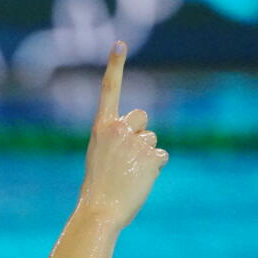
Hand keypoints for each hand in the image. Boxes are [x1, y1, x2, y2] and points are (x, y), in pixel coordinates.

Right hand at [79, 41, 167, 228]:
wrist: (100, 211)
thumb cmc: (96, 189)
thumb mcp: (99, 157)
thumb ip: (116, 141)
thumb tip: (143, 143)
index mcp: (101, 128)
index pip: (109, 91)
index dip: (115, 66)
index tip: (119, 45)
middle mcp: (119, 130)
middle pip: (142, 117)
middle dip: (140, 131)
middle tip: (128, 156)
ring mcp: (136, 142)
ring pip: (152, 140)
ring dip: (146, 155)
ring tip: (130, 174)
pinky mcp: (152, 156)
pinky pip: (160, 156)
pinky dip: (154, 168)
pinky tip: (139, 180)